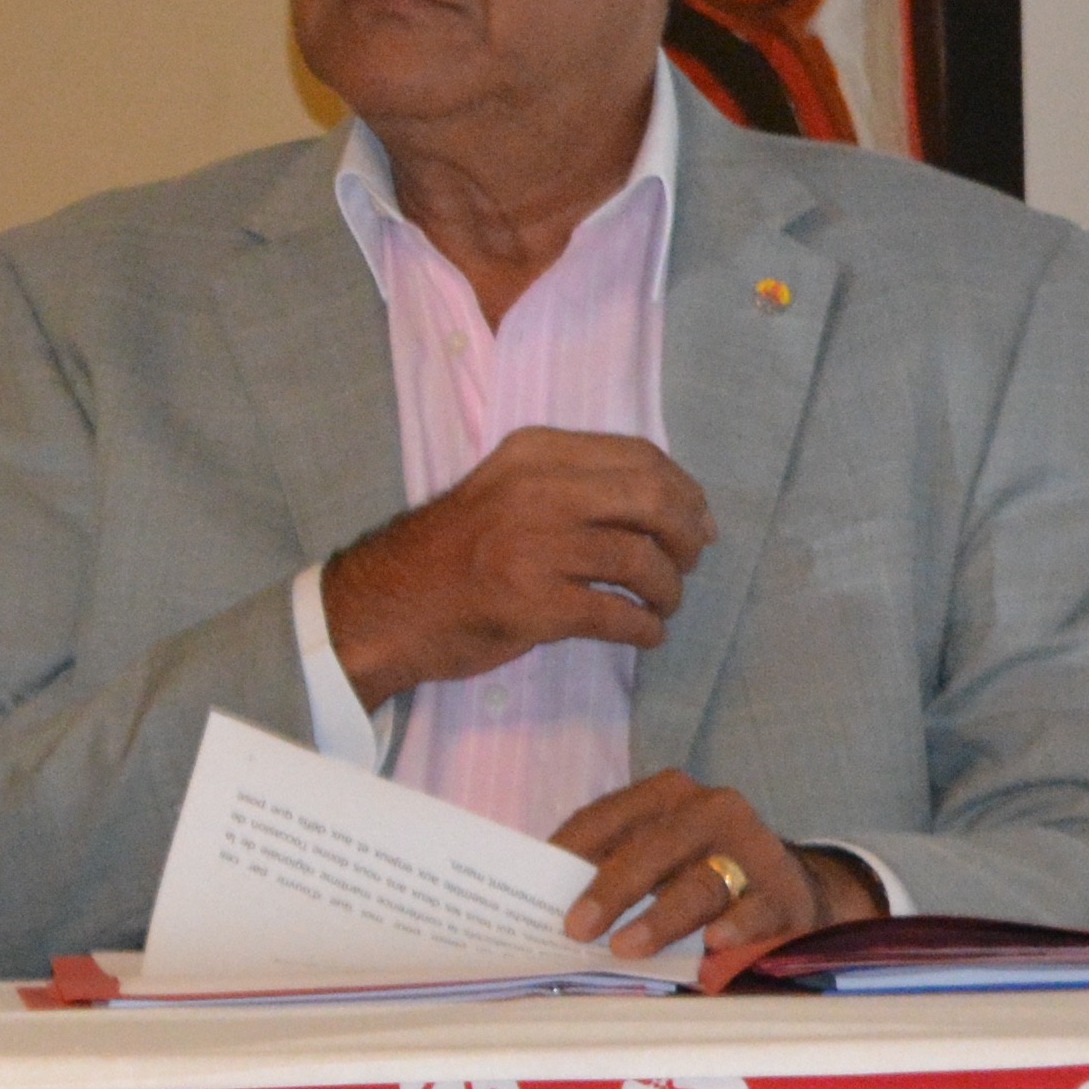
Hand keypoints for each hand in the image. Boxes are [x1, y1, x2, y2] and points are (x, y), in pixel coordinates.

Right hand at [319, 428, 712, 697]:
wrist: (389, 605)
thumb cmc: (455, 549)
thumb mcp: (507, 488)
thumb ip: (573, 483)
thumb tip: (672, 505)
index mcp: (535, 453)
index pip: (639, 456)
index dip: (683, 491)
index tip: (699, 522)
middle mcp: (537, 490)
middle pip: (651, 500)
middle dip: (686, 536)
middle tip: (689, 564)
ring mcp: (534, 548)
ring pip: (640, 562)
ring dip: (667, 590)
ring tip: (663, 606)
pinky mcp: (534, 605)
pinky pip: (617, 615)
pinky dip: (643, 629)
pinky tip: (645, 635)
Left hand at [548, 771, 875, 987]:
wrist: (788, 887)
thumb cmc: (698, 872)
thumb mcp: (655, 859)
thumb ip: (610, 869)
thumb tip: (546, 910)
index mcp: (665, 796)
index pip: (607, 818)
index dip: (572, 853)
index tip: (538, 894)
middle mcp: (709, 810)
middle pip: (653, 848)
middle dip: (612, 889)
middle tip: (577, 929)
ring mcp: (751, 849)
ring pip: (701, 882)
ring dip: (661, 917)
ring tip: (626, 948)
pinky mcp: (783, 891)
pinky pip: (755, 909)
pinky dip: (735, 925)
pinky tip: (714, 942)